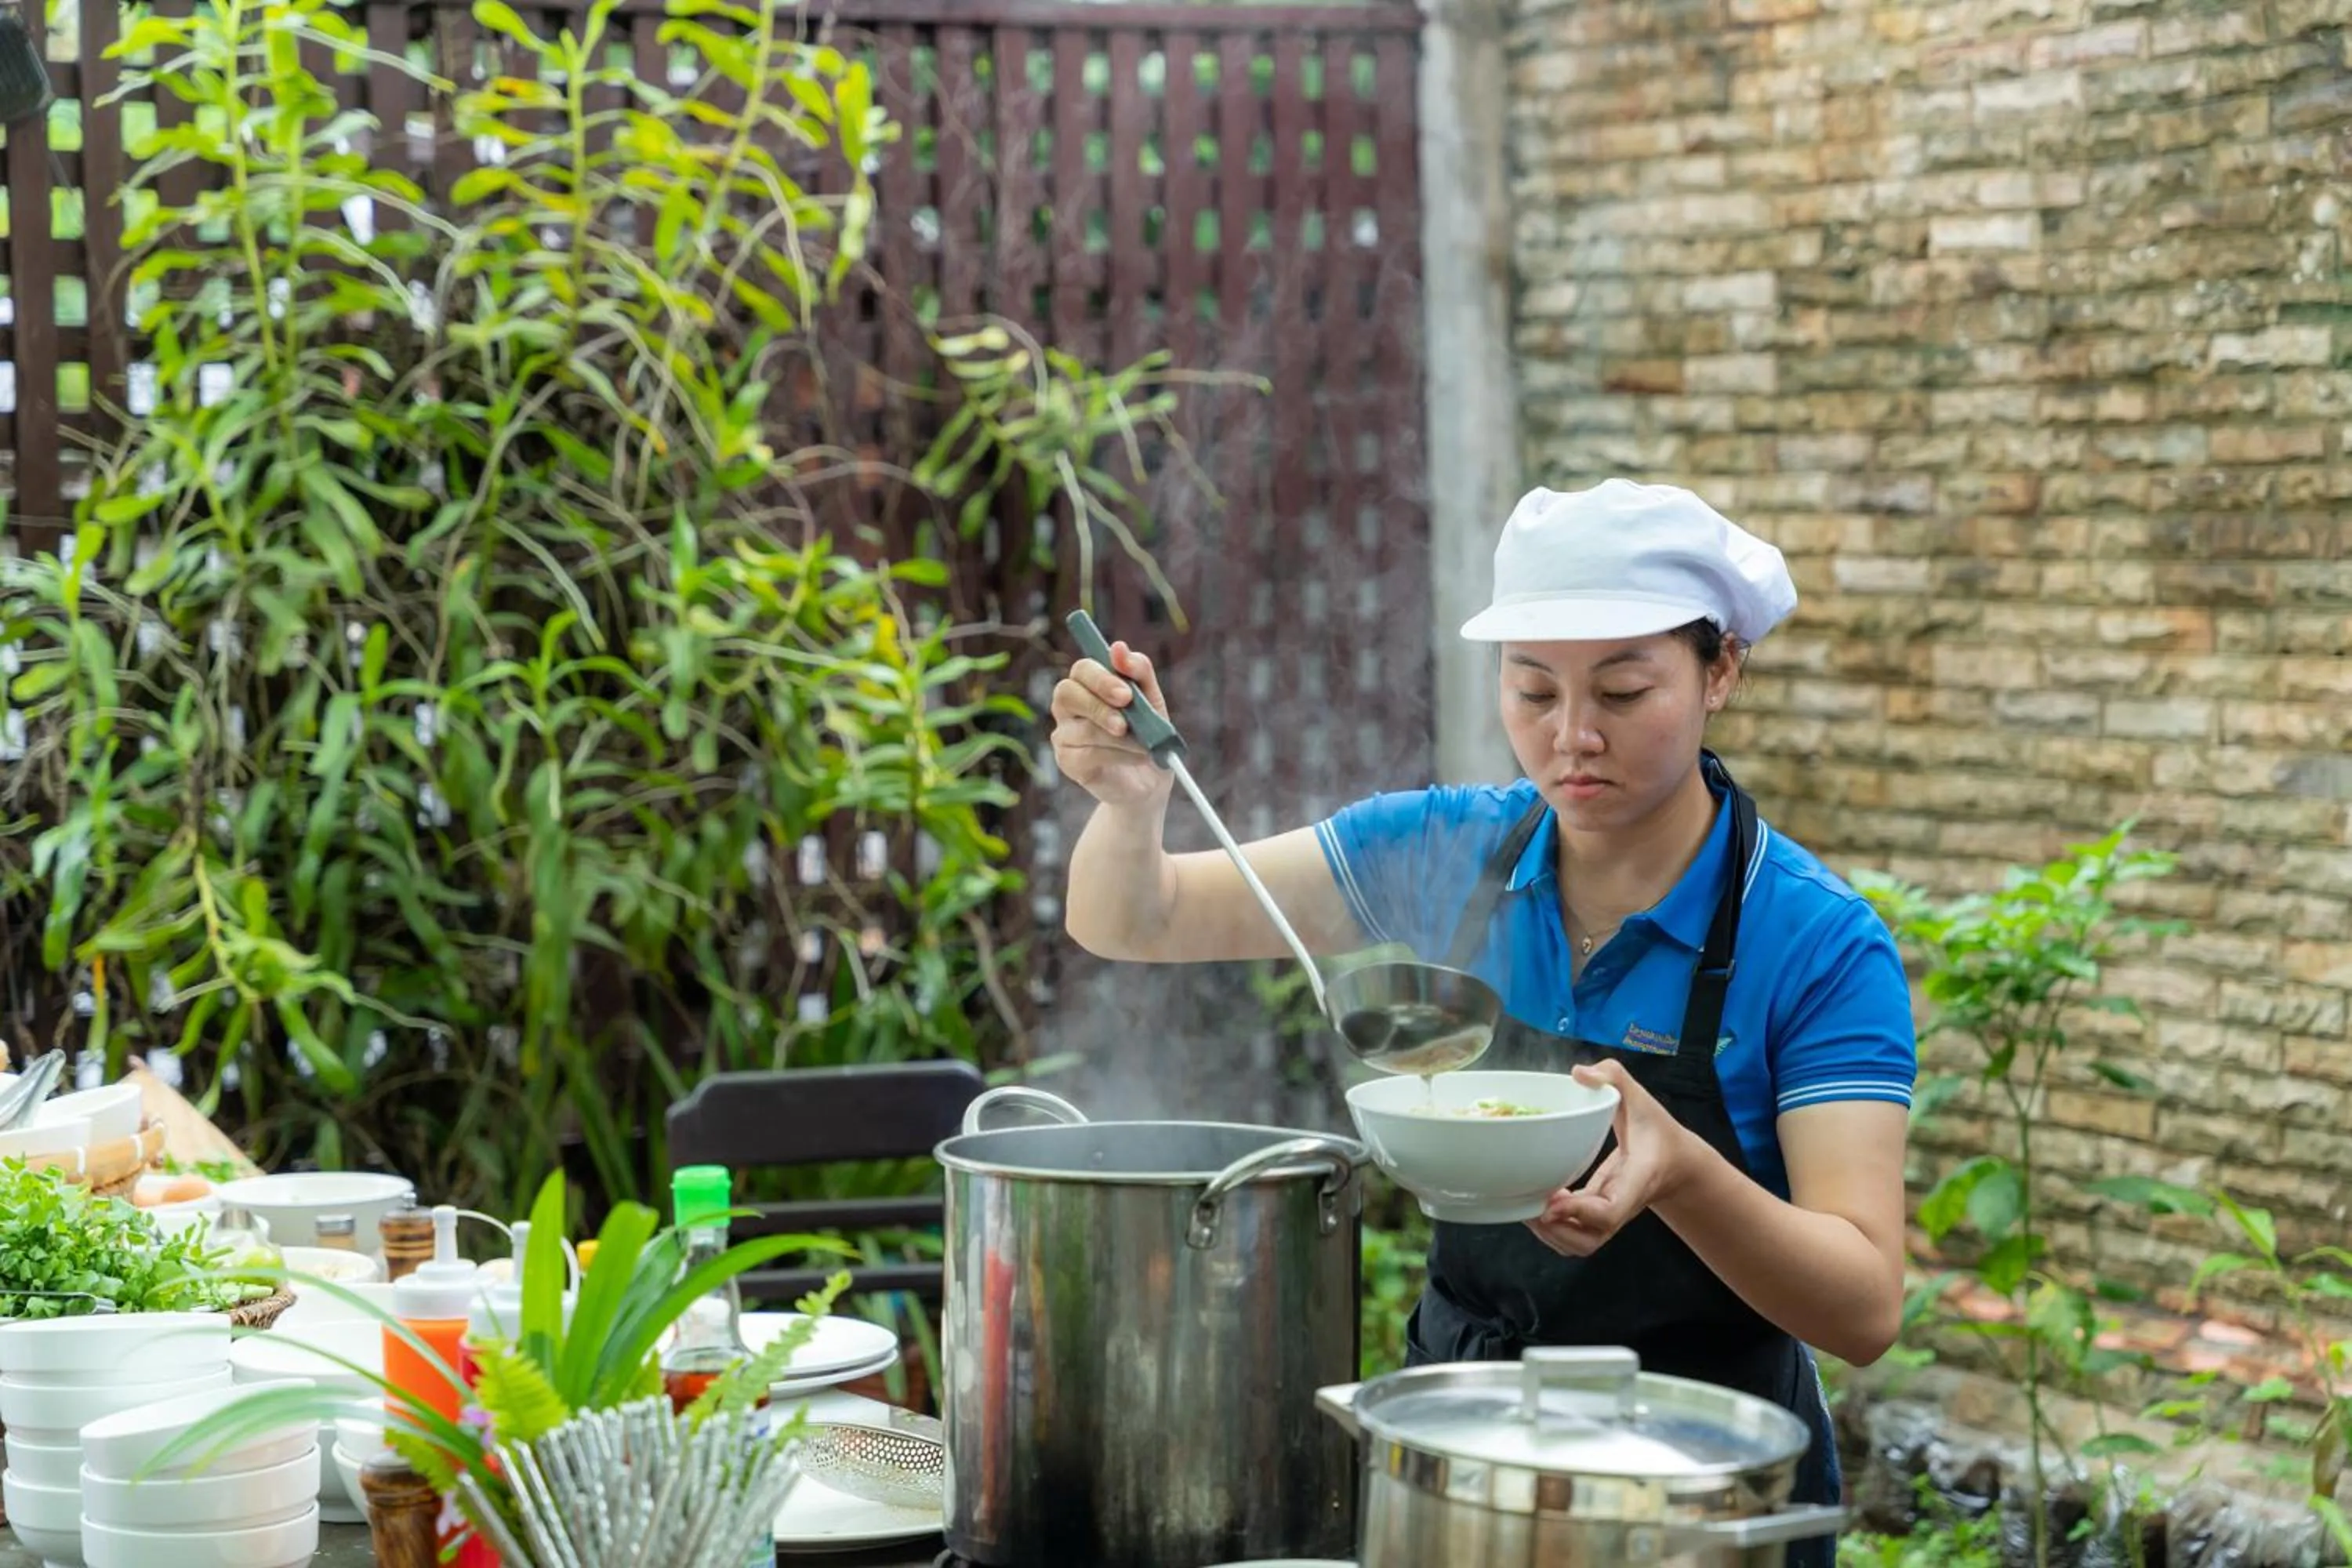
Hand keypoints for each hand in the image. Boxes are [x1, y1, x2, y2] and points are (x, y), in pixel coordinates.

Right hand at [1049, 641, 1175, 807]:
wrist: (1151, 780)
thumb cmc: (1149, 735)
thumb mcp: (1152, 700)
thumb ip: (1139, 671)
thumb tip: (1119, 647)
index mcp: (1088, 685)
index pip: (1081, 670)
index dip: (1101, 678)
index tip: (1126, 694)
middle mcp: (1069, 707)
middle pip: (1066, 692)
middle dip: (1099, 706)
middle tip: (1125, 723)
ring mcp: (1064, 735)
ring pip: (1083, 729)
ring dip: (1120, 739)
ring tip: (1145, 746)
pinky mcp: (1067, 762)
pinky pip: (1087, 754)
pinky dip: (1118, 755)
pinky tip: (1136, 758)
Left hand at [1524, 1060, 1704, 1257]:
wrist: (1676, 1161)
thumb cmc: (1656, 1130)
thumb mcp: (1640, 1097)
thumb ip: (1614, 1077)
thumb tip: (1580, 1072)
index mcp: (1636, 1180)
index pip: (1609, 1212)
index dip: (1577, 1213)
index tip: (1551, 1201)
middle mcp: (1622, 1205)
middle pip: (1588, 1242)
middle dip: (1555, 1230)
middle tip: (1532, 1202)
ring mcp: (1610, 1216)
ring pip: (1578, 1246)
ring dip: (1550, 1233)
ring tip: (1532, 1204)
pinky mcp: (1599, 1217)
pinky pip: (1574, 1236)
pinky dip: (1553, 1227)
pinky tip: (1542, 1200)